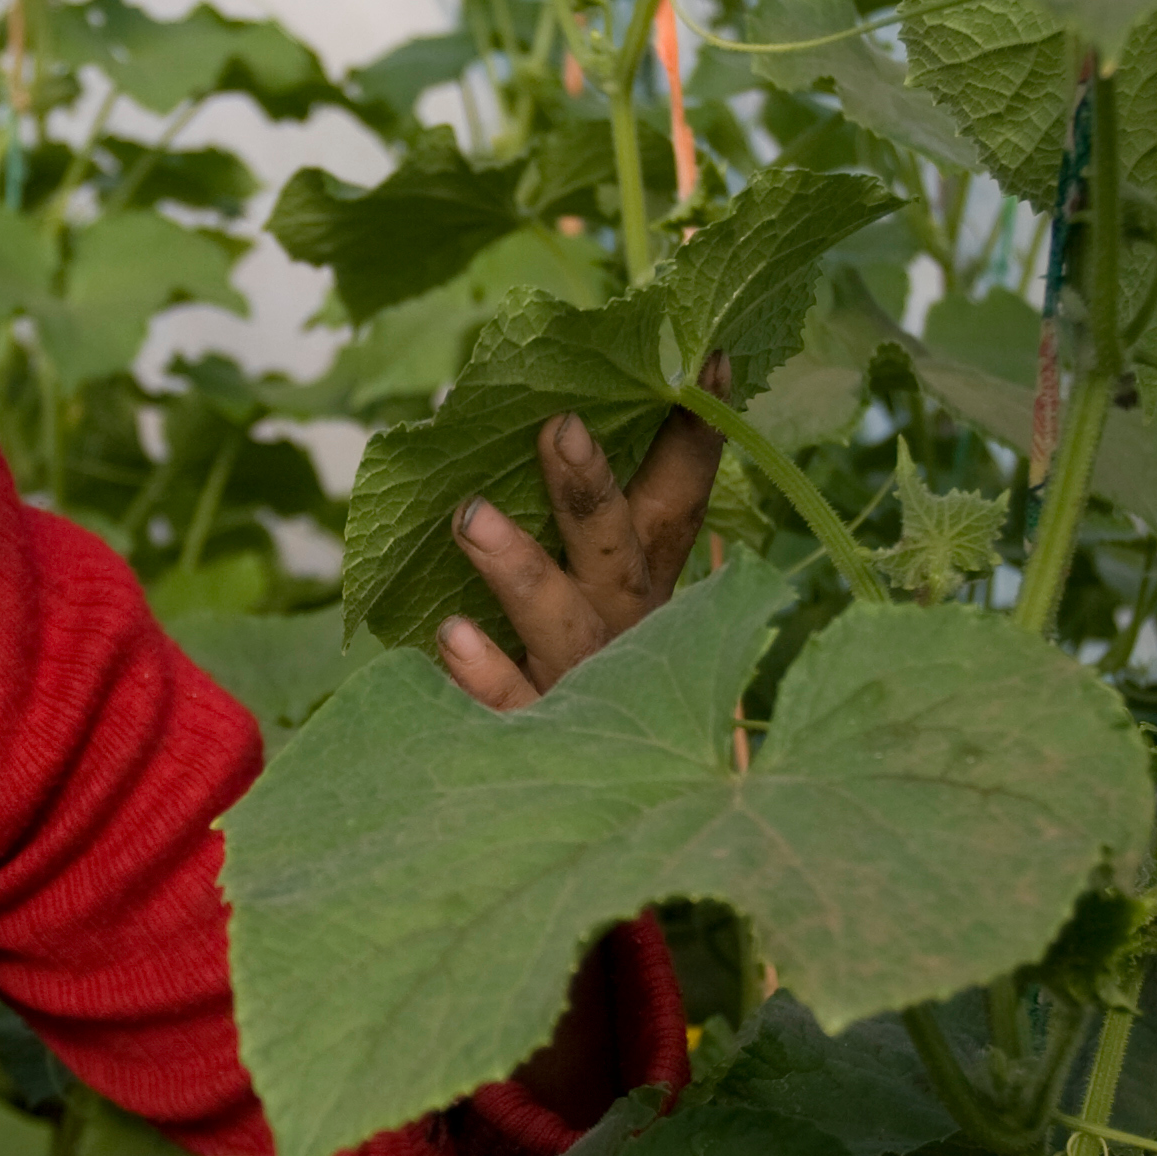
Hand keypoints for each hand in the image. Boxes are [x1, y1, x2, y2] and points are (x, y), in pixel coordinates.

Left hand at [436, 357, 729, 710]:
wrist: (591, 799)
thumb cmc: (586, 662)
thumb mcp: (603, 587)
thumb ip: (593, 516)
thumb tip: (555, 403)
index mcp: (650, 583)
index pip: (679, 500)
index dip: (696, 434)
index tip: (704, 357)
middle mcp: (630, 629)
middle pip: (620, 554)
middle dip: (592, 491)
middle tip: (558, 427)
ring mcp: (588, 686)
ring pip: (563, 624)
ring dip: (520, 569)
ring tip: (470, 516)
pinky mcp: (540, 737)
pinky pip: (516, 708)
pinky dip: (488, 675)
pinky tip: (452, 635)